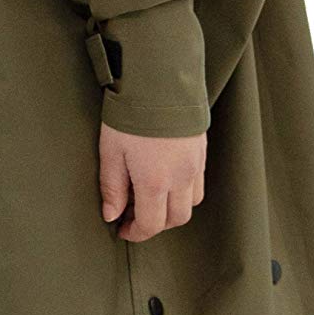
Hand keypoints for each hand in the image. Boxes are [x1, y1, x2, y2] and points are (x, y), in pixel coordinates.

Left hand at [99, 121, 206, 241]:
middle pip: (175, 219)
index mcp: (155, 182)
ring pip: (190, 204)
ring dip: (171, 209)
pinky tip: (166, 179)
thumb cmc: (131, 114)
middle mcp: (180, 178)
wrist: (160, 81)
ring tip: (150, 196)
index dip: (135, 233)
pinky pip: (198, 184)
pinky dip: (184, 191)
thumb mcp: (112, 151)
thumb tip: (111, 214)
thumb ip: (113, 187)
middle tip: (133, 215)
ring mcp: (195, 165)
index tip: (122, 230)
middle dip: (155, 224)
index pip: (151, 225)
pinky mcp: (202, 151)